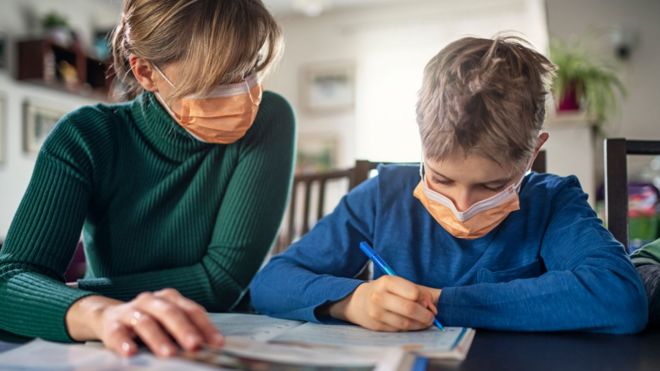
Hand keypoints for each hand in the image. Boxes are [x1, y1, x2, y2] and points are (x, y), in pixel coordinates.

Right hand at [66, 288, 223, 356]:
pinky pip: (118, 333)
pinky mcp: (112, 325)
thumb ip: (187, 331)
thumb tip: (211, 348)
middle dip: (184, 330)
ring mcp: (131, 310)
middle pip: (171, 313)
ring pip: (146, 322)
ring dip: (158, 339)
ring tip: (169, 354)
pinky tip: (131, 353)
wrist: (109, 317)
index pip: (192, 311)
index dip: (206, 327)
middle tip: (195, 346)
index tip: (217, 344)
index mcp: (170, 298)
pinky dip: (124, 343)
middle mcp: (151, 300)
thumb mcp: (169, 323)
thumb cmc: (149, 322)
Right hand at [328, 275, 440, 330]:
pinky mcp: (377, 326)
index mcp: (387, 282)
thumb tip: (433, 308)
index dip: (425, 300)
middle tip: (431, 317)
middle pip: (410, 309)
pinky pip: (400, 330)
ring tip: (424, 322)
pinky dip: (410, 329)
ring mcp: (376, 313)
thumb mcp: (401, 285)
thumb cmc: (387, 291)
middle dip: (426, 315)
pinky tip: (412, 324)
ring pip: (406, 323)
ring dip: (420, 324)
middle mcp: (379, 297)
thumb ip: (420, 293)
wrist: (360, 301)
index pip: (413, 292)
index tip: (428, 303)